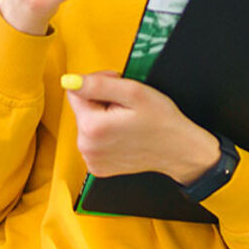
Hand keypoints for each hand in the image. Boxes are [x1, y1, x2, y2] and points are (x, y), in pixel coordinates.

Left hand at [62, 71, 219, 183]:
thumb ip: (98, 84)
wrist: (179, 151)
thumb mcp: (134, 92)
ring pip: (87, 124)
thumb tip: (69, 81)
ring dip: (104, 118)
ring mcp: (91, 159)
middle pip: (81, 109)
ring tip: (128, 121)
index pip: (75, 92)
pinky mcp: (97, 166)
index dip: (98, 84)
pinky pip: (93, 141)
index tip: (117, 89)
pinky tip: (124, 135)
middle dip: (101, 102)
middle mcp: (86, 146)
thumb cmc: (162, 121)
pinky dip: (106, 135)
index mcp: (92, 127)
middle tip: (127, 106)